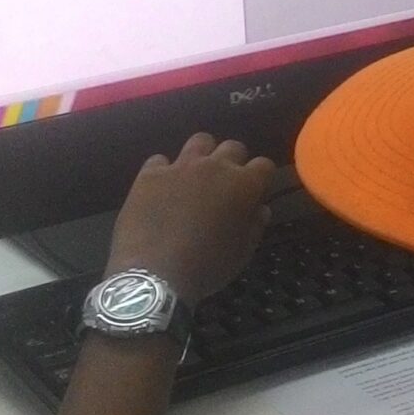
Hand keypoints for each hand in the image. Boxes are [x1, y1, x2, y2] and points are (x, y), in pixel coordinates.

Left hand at [104, 133, 275, 303]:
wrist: (155, 273)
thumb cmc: (207, 266)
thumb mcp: (242, 253)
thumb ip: (255, 225)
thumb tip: (259, 209)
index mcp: (243, 185)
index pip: (263, 165)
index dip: (261, 178)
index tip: (255, 193)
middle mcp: (214, 166)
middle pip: (232, 147)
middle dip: (234, 162)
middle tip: (226, 185)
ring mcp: (180, 166)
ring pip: (199, 141)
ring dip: (203, 155)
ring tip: (196, 177)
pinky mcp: (150, 174)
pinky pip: (161, 160)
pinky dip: (165, 171)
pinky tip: (162, 189)